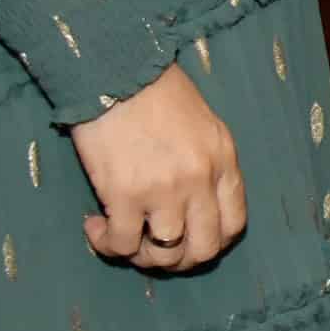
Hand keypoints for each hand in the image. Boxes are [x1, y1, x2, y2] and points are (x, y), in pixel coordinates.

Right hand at [74, 64, 245, 271]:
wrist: (117, 69)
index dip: (212, 242)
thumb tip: (196, 205)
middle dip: (180, 261)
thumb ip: (208, 164)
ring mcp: (164, 190)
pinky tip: (95, 227)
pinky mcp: (124, 194)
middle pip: (203, 249)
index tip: (189, 241)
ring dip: (142, 256)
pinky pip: (122, 244)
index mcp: (223, 160)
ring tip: (124, 238)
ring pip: (164, 253)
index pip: (234, 224)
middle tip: (154, 250)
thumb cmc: (156, 92)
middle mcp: (200, 179)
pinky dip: (107, 244)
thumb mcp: (204, 124)